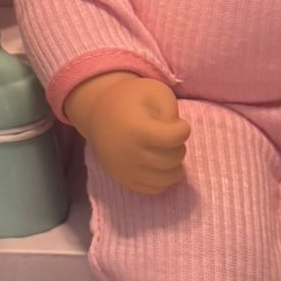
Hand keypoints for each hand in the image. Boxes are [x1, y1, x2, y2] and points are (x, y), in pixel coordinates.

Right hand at [64, 72, 189, 194]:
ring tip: (166, 152)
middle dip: (179, 146)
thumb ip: (172, 110)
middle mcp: (131, 154)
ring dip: (174, 165)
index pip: (175, 137)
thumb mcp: (154, 90)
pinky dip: (163, 179)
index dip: (183, 129)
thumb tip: (177, 137)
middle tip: (170, 137)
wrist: (97, 112)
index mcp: (138, 129)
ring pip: (167, 178)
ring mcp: (127, 170)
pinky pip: (155, 189)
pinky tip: (159, 165)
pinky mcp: (124, 180)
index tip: (178, 124)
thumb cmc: (129, 98)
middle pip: (173, 158)